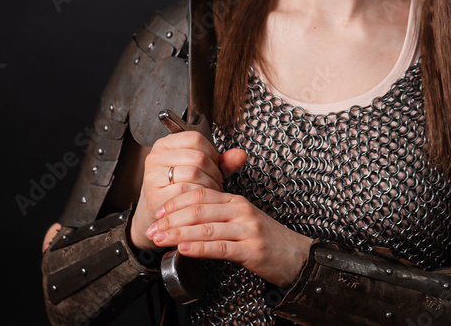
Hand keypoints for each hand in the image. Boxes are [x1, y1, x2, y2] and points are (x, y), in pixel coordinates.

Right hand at [129, 130, 246, 249]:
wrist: (159, 218)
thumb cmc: (180, 190)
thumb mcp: (200, 171)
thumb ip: (221, 161)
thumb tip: (241, 154)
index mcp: (165, 145)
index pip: (195, 138)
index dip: (211, 152)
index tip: (213, 165)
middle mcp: (155, 157)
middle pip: (197, 157)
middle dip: (214, 172)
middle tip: (216, 182)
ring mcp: (152, 176)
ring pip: (194, 174)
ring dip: (209, 185)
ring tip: (210, 192)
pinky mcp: (155, 196)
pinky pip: (187, 192)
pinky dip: (201, 198)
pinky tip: (202, 202)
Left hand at [146, 185, 313, 287]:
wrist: (297, 256)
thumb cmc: (267, 240)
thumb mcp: (242, 220)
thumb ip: (217, 216)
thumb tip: (186, 219)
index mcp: (236, 201)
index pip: (200, 194)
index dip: (176, 202)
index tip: (159, 213)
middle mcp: (241, 211)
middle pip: (199, 209)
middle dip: (171, 220)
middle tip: (153, 229)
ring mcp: (247, 230)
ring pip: (206, 228)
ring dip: (178, 234)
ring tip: (161, 240)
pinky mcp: (252, 250)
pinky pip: (221, 247)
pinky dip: (200, 248)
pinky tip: (185, 250)